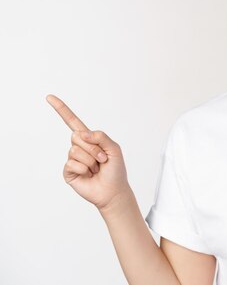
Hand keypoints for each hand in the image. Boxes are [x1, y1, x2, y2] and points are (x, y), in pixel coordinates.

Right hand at [46, 94, 130, 211]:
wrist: (113, 191)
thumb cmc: (115, 169)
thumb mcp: (114, 149)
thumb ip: (100, 137)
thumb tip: (81, 133)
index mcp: (89, 139)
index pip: (73, 121)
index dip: (61, 109)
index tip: (49, 97)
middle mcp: (78, 147)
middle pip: (77, 136)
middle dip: (94, 148)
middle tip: (102, 160)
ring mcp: (72, 159)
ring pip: (75, 150)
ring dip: (91, 160)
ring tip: (96, 168)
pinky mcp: (68, 171)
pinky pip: (71, 164)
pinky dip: (84, 169)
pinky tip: (88, 175)